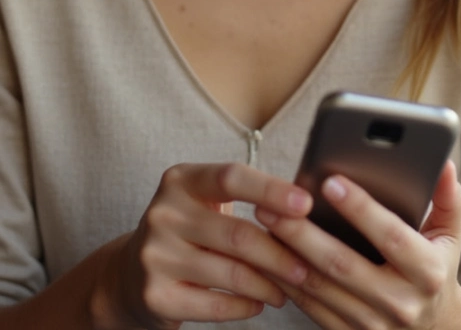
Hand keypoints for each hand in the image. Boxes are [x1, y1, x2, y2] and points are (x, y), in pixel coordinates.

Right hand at [92, 162, 311, 329]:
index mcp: (181, 180)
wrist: (131, 273)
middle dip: (279, 253)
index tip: (305, 204)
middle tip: (306, 267)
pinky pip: (214, 305)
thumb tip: (303, 208)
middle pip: (237, 234)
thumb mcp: (207, 201)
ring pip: (230, 273)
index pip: (231, 177)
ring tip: (286, 289)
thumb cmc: (189, 230)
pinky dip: (244, 306)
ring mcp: (155, 255)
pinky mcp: (155, 295)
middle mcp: (163, 213)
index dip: (270, 190)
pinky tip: (258, 303)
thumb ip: (246, 197)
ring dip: (267, 285)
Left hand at [255, 161, 460, 329]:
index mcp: (428, 272)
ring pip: (319, 287)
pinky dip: (285, 278)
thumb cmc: (437, 267)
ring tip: (263, 220)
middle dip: (303, 232)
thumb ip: (449, 198)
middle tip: (272, 202)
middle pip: (342, 264)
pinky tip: (267, 252)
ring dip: (285, 254)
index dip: (362, 209)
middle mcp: (400, 302)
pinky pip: (309, 306)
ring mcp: (372, 324)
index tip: (331, 182)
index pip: (392, 236)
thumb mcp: (451, 235)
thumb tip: (445, 164)